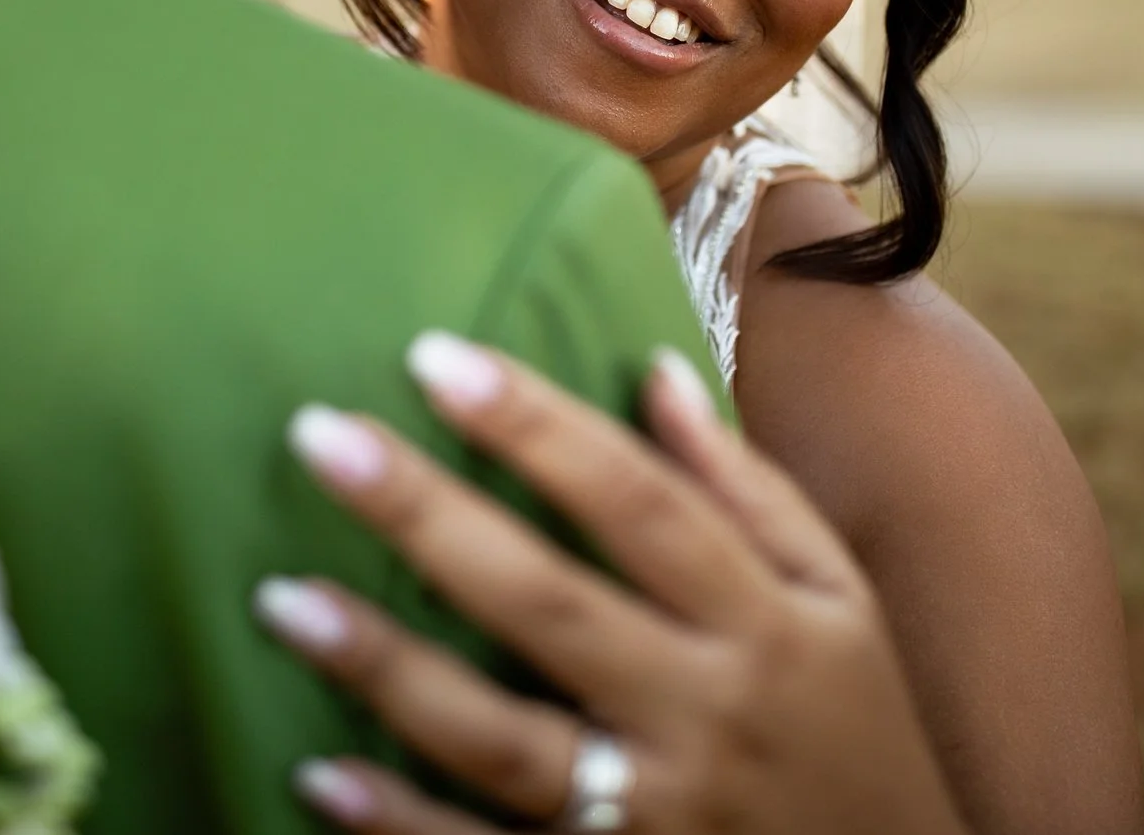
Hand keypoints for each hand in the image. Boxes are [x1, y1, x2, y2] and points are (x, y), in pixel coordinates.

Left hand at [255, 336, 969, 833]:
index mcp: (763, 623)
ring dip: (390, 669)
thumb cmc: (861, 732)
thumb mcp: (843, 603)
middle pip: (550, 603)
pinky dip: (403, 823)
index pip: (637, 502)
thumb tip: (655, 371)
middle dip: (431, 516)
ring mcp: (657, 815)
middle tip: (320, 436)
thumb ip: (749, 493)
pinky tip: (319, 770)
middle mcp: (705, 713)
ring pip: (505, 738)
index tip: (433, 355)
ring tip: (282, 600)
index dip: (536, 426)